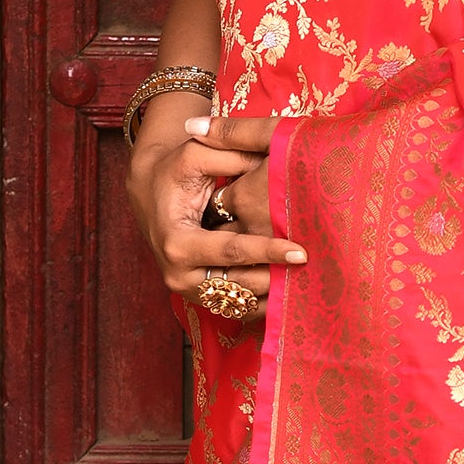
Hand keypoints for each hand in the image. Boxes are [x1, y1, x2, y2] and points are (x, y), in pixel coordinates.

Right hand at [127, 102, 300, 308]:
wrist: (148, 194)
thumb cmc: (173, 172)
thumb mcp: (194, 156)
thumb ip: (230, 153)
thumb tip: (273, 158)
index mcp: (178, 243)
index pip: (232, 251)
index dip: (267, 251)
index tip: (301, 252)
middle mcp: (180, 276)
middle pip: (240, 284)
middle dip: (277, 278)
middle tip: (315, 270)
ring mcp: (190, 292)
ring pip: (241, 302)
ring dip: (275, 293)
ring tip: (310, 282)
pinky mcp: (201, 298)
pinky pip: (239, 309)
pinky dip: (265, 301)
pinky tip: (293, 290)